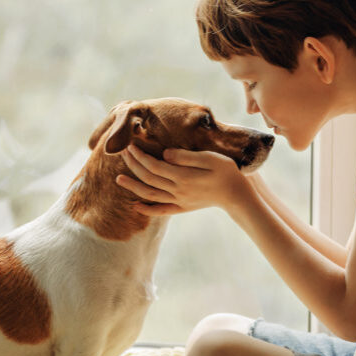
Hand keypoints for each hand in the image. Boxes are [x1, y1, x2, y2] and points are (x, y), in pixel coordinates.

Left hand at [116, 144, 249, 215]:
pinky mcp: (183, 207)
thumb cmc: (226, 172)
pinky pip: (161, 210)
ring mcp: (179, 201)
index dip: (140, 155)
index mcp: (183, 176)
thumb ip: (186, 157)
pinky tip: (135, 206)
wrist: (237, 195)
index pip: (154, 165)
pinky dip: (146, 209)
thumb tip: (165, 153)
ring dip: (133, 186)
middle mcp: (178, 190)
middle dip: (133, 165)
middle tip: (123, 153)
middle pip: (149, 178)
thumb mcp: (210, 158)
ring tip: (118, 179)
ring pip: (150, 194)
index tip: (130, 145)